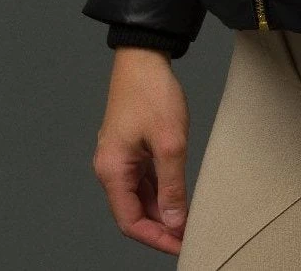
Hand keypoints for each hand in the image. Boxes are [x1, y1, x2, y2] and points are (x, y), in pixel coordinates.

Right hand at [92, 47, 191, 253]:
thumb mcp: (170, 142)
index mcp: (112, 170)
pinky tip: (180, 194)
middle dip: (161, 226)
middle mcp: (111, 167)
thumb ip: (172, 187)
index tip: (181, 245)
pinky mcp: (130, 146)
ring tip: (189, 218)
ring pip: (140, 195)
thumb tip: (175, 221)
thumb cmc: (151, 92)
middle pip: (134, 211)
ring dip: (162, 209)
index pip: (130, 222)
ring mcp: (120, 156)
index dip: (156, 238)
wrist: (143, 55)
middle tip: (190, 234)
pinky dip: (161, 189)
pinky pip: (144, 178)